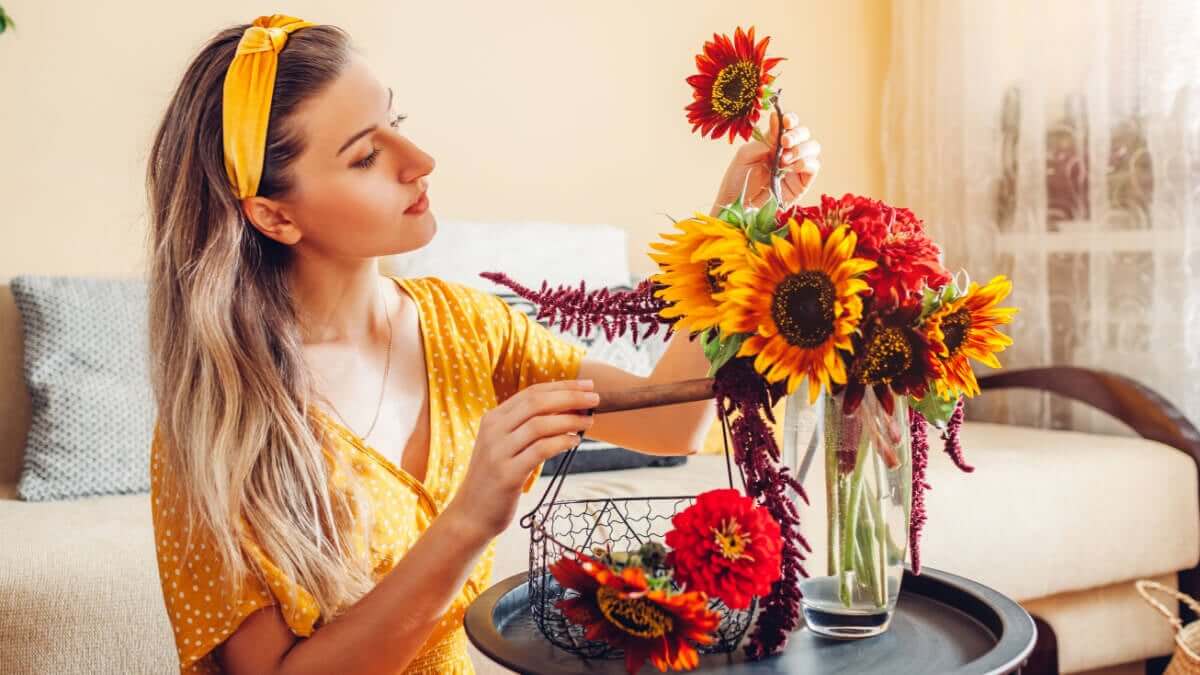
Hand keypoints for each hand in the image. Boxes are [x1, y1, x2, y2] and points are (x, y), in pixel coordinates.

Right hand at [447, 380, 597, 541]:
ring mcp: (498, 452)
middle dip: (570, 397)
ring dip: (570, 419)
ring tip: (589, 421)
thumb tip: (567, 409)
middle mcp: (493, 431)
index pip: (531, 393)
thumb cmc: (495, 479)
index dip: (562, 386)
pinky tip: (574, 441)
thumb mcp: (505, 446)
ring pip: (540, 424)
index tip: (587, 385)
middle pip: (537, 403)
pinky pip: (541, 450)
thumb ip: (527, 427)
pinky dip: (562, 442)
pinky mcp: (507, 474)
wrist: (471, 514)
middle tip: (595, 398)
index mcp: (493, 419)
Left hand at [710, 111, 820, 213]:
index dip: (790, 119)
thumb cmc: (736, 182)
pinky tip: (793, 168)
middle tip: (784, 141)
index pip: (788, 125)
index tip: (784, 119)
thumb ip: (763, 140)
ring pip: (813, 148)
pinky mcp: (802, 183)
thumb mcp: (744, 156)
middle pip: (804, 134)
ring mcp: (796, 168)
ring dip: (801, 149)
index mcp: (773, 142)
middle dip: (797, 133)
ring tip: (784, 160)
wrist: (736, 207)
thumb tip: (778, 123)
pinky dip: (806, 163)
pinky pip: (814, 167)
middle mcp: (787, 152)